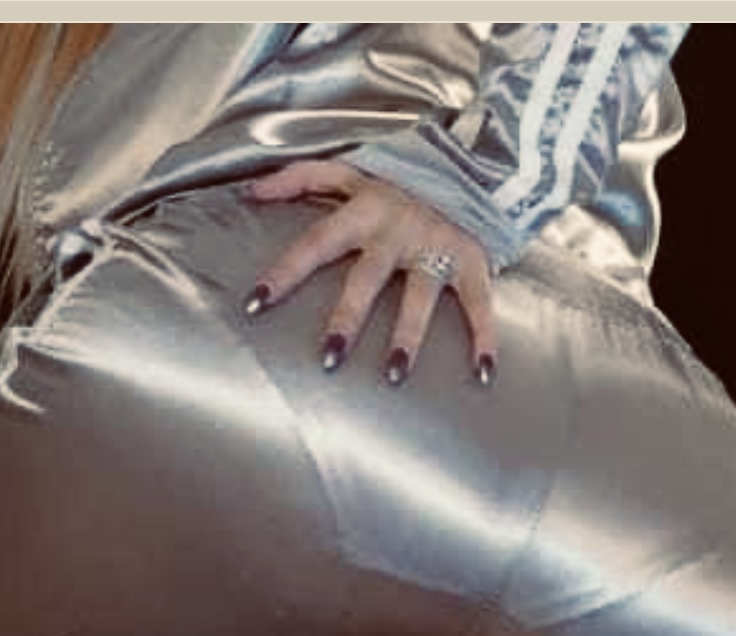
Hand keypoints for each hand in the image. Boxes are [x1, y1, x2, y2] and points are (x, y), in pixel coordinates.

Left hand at [244, 161, 496, 386]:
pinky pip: (477, 303)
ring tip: (395, 374)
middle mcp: (397, 230)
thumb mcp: (353, 169)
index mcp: (364, 210)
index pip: (316, 243)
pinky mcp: (471, 259)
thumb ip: (302, 179)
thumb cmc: (405, 176)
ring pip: (419, 296)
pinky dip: (484, 336)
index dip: (286, 271)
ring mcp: (436, 247)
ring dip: (408, 336)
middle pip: (367, 279)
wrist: (475, 161)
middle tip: (330, 358)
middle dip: (348, 318)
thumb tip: (251, 193)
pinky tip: (483, 371)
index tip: (256, 303)